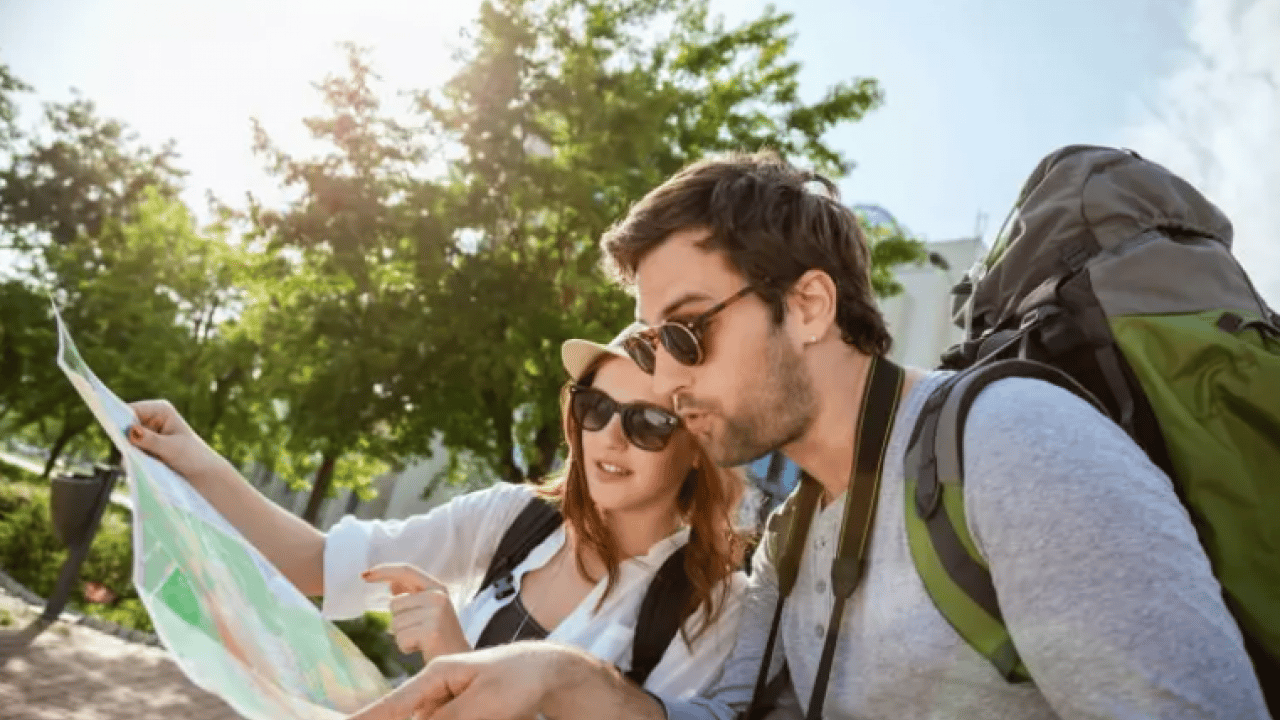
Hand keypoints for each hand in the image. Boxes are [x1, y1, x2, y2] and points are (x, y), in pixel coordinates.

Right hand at [127, 399, 231, 485]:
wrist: (203, 474)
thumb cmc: (193, 457)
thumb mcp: (171, 448)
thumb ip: (150, 440)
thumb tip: (130, 431)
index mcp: (160, 409)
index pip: (131, 410)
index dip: (120, 421)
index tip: (118, 435)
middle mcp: (150, 418)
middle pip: (124, 425)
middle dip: (125, 440)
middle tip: (132, 453)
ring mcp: (146, 433)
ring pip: (125, 441)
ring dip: (130, 452)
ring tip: (145, 462)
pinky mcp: (144, 447)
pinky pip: (129, 452)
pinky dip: (132, 460)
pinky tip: (143, 467)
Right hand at [346, 643, 569, 719]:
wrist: (546, 672)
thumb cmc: (516, 680)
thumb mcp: (481, 706)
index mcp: (436, 676)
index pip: (393, 705)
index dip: (368, 719)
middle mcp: (436, 688)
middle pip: (408, 717)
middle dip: (400, 716)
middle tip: (463, 709)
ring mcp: (447, 702)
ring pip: (427, 717)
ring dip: (445, 716)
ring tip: (480, 707)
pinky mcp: (458, 712)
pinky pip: (441, 717)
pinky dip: (449, 717)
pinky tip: (481, 710)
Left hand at [363, 563, 470, 664]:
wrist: (458, 660)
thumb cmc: (440, 636)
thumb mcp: (428, 610)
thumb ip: (410, 594)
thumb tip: (391, 582)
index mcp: (437, 587)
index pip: (406, 570)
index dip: (384, 571)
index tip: (363, 575)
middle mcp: (438, 596)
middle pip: (394, 603)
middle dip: (399, 620)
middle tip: (419, 631)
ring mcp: (436, 613)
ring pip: (395, 623)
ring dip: (403, 636)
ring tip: (422, 641)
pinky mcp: (431, 632)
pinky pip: (400, 638)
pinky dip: (406, 647)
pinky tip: (422, 648)